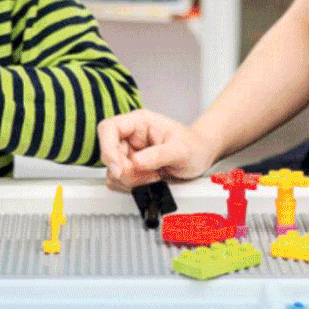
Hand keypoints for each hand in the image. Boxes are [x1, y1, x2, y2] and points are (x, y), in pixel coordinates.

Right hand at [96, 110, 217, 189]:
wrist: (200, 156)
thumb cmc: (193, 146)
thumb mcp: (181, 150)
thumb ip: (159, 155)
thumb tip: (136, 162)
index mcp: (139, 122)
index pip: (109, 128)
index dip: (107, 148)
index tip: (119, 168)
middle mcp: (131, 136)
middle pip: (110, 154)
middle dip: (127, 171)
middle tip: (148, 175)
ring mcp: (129, 153)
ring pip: (113, 171)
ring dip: (132, 181)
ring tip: (154, 177)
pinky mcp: (131, 169)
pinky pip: (120, 181)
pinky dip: (133, 186)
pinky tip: (150, 181)